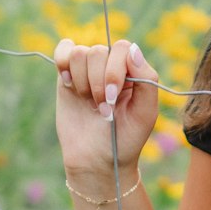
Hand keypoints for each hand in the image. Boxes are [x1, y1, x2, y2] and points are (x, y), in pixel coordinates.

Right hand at [54, 38, 158, 187]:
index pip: (122, 48)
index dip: (114, 71)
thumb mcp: (145, 113)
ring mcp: (88, 69)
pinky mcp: (67, 75)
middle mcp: (111, 65)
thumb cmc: (125, 138)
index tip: (112, 98)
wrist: (96, 160)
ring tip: (89, 103)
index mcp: (133, 70)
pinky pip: (64, 49)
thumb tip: (133, 49)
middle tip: (101, 108)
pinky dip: (63, 63)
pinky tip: (69, 84)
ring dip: (82, 81)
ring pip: (80, 53)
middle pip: (98, 51)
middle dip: (97, 83)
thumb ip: (147, 79)